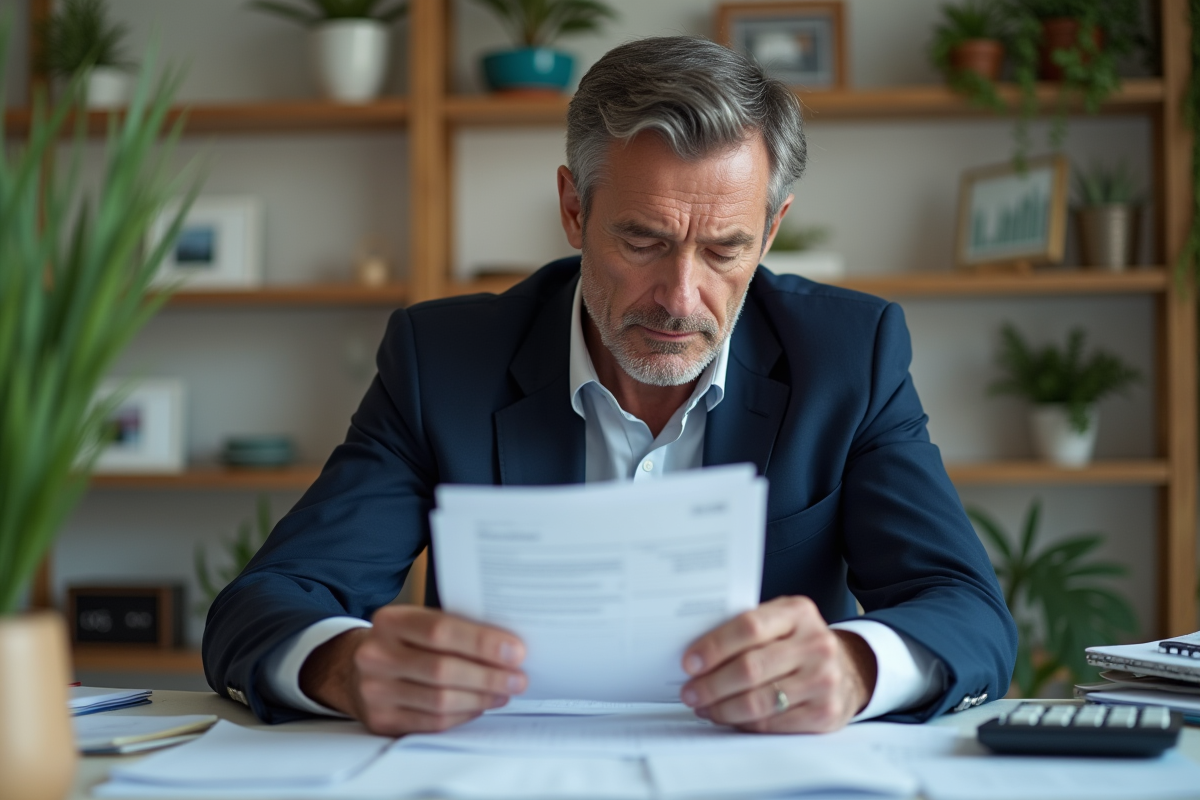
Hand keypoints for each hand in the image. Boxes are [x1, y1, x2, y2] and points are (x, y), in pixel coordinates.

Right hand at [299, 606, 526, 735]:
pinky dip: (463, 715)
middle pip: (443, 670)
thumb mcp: (420, 623)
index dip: (482, 643)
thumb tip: (507, 646)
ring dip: (481, 698)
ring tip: (504, 692)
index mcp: (389, 621)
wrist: (354, 666)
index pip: (441, 631)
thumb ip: (455, 629)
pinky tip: (480, 706)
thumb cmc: (402, 642)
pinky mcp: (380, 720)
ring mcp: (374, 690)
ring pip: (440, 701)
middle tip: (517, 678)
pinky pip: (431, 722)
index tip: (515, 651)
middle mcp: (375, 654)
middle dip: (489, 676)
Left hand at [679, 596, 876, 732]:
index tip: (689, 662)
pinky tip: (728, 718)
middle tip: (690, 692)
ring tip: (703, 707)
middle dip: (712, 684)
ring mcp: (823, 680)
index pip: (749, 627)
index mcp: (798, 612)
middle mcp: (816, 644)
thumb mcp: (781, 621)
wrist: (848, 669)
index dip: (715, 646)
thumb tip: (697, 653)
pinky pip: (772, 723)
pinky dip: (743, 723)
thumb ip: (747, 628)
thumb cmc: (799, 643)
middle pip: (751, 668)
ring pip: (759, 701)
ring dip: (722, 708)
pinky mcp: (825, 713)